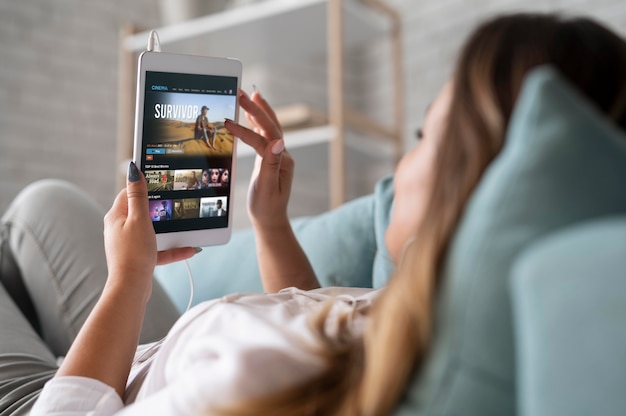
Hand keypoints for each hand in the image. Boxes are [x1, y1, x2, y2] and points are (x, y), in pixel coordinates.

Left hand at [103, 162, 194, 293]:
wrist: (131, 287)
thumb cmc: (133, 253)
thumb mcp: (139, 219)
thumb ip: (138, 195)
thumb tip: (133, 170)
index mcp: (116, 216)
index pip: (129, 192)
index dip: (143, 185)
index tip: (160, 180)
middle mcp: (120, 228)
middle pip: (142, 211)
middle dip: (160, 208)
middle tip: (174, 203)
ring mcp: (129, 243)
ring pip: (152, 231)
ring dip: (170, 230)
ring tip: (185, 228)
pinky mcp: (138, 257)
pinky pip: (157, 249)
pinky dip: (172, 249)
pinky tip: (189, 249)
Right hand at [225, 89, 293, 229]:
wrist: (270, 221)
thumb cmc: (266, 208)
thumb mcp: (266, 188)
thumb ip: (271, 164)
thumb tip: (278, 142)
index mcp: (282, 162)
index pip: (264, 139)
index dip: (246, 130)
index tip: (228, 123)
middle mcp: (281, 155)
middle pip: (270, 126)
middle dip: (257, 108)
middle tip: (242, 93)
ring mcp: (276, 156)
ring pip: (268, 128)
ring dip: (259, 111)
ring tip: (250, 95)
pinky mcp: (269, 159)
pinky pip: (263, 136)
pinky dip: (256, 123)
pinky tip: (249, 115)